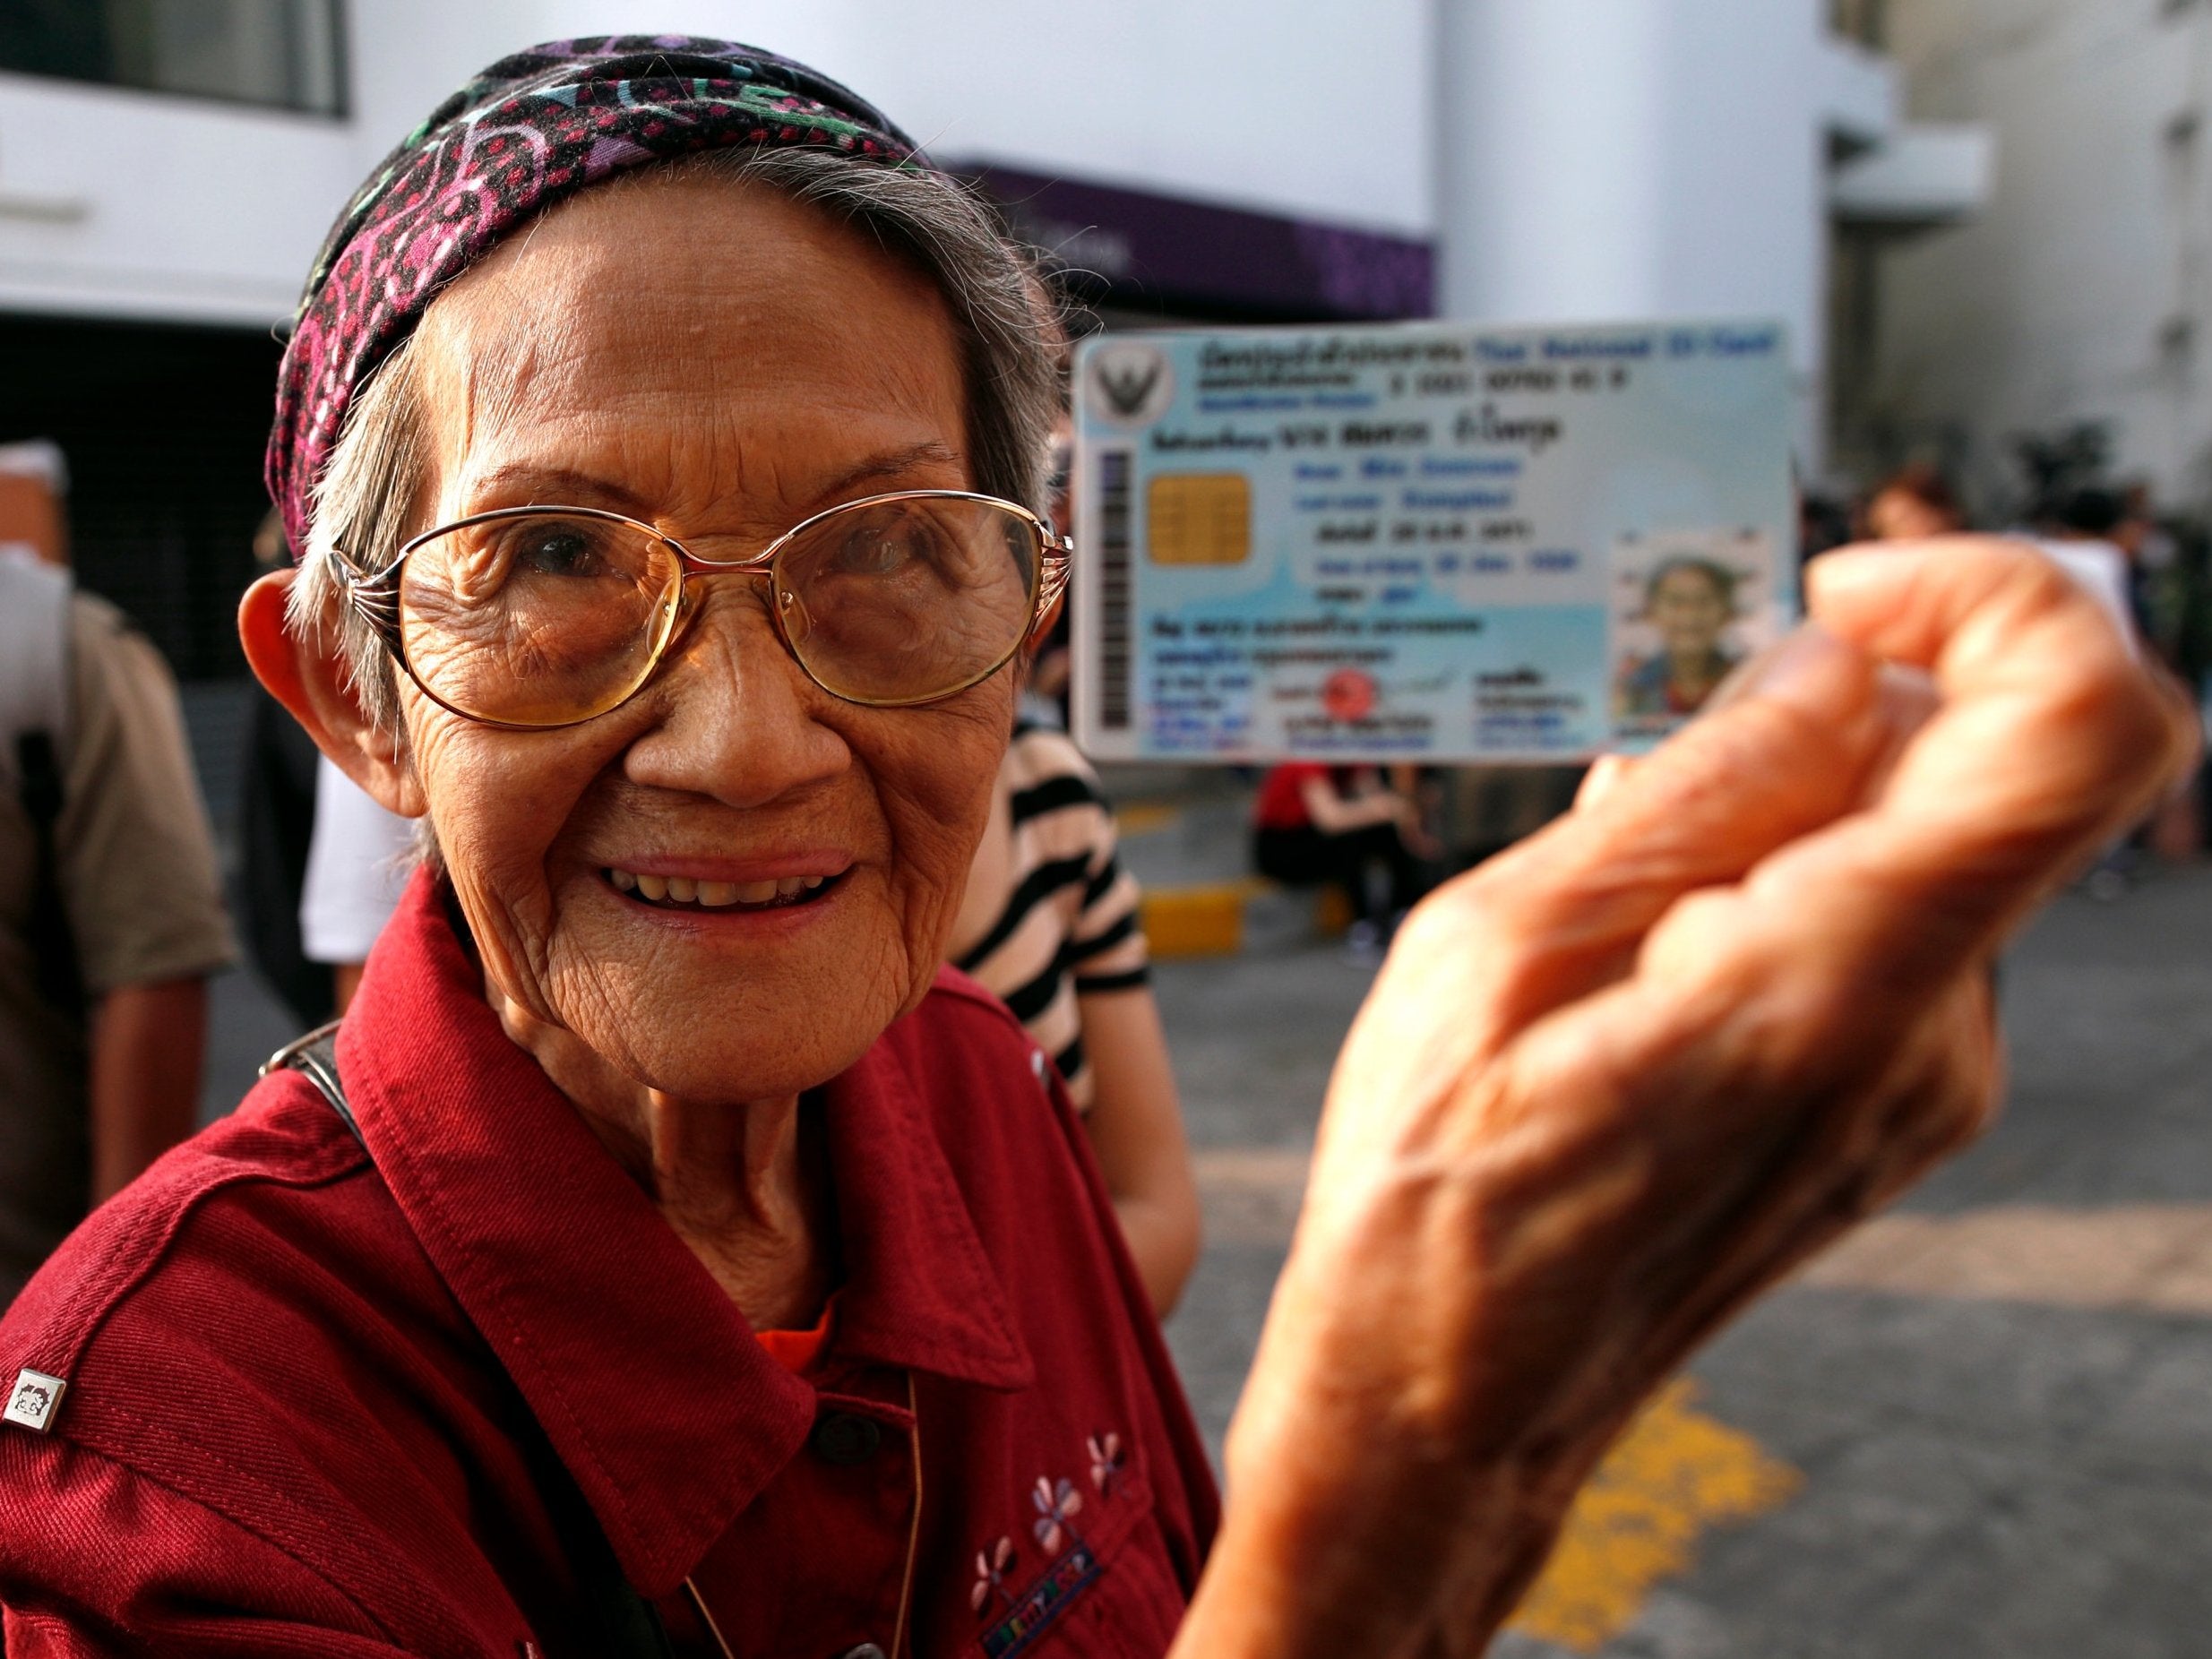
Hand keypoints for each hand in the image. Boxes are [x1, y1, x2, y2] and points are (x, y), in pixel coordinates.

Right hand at [1175, 540, 2196, 1658]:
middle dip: (1834, 699)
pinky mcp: (1888, 1105)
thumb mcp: (1504, 946)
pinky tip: (1633, 940)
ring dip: (1780, 800)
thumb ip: (1693, 792)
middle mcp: (1930, 1033)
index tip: (1845, 592)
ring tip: (1601, 878)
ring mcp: (1922, 1080)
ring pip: (1918, 841)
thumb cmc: (1440, 1194)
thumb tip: (1828, 663)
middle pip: (1983, 767)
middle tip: (1654, 732)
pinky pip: (1879, 922)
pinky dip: (1778, 877)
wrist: (1451, 1400)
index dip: (2001, 598)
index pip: (2082, 726)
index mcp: (1838, 980)